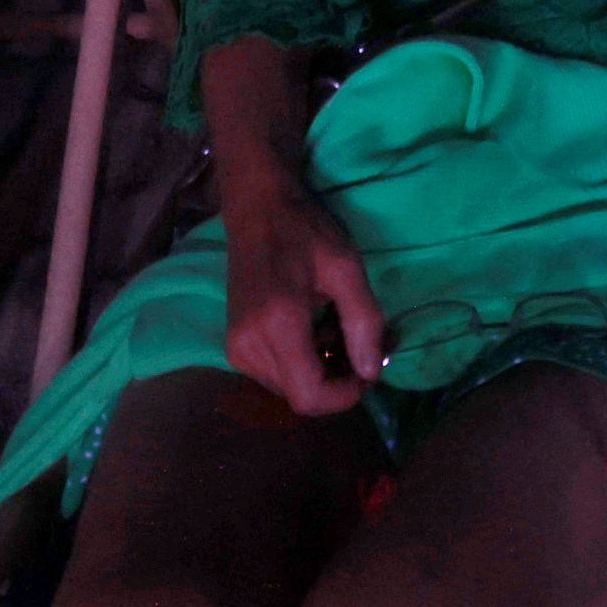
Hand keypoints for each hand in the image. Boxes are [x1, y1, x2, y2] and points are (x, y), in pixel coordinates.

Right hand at [213, 159, 386, 414]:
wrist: (256, 210)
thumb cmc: (304, 232)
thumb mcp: (346, 267)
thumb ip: (364, 321)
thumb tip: (372, 372)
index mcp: (278, 325)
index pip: (309, 395)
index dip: (345, 396)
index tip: (369, 371)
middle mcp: (249, 346)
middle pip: (300, 396)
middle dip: (338, 381)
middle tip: (361, 345)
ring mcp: (236, 349)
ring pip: (289, 389)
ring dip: (321, 372)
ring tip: (338, 330)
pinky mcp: (234, 346)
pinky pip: (276, 374)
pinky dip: (302, 363)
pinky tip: (315, 330)